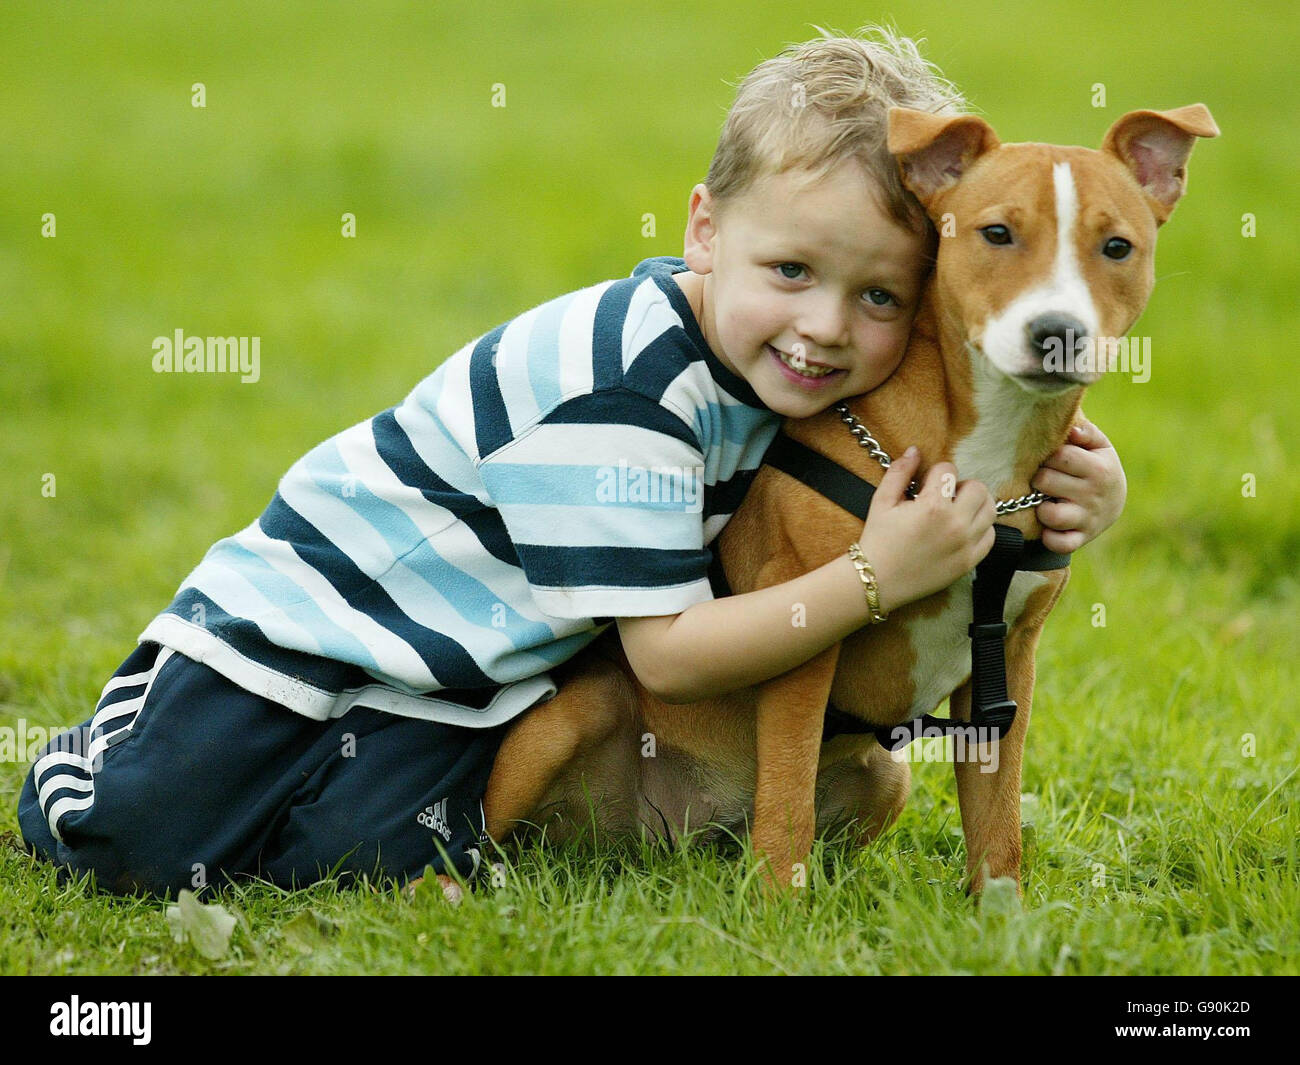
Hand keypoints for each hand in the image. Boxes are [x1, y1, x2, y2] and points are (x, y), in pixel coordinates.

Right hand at [858, 447, 995, 613]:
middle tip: (944, 496)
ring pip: (990, 510)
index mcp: (932, 506)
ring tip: (956, 510)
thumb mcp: (881, 501)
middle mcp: (955, 524)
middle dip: (960, 485)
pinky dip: (980, 528)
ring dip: (975, 504)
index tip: (924, 485)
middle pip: (978, 487)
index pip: (948, 470)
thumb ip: (899, 473)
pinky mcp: (969, 562)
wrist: (877, 581)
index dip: (935, 473)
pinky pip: (990, 536)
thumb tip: (915, 451)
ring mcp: (966, 545)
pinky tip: (962, 529)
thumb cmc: (877, 540)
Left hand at [1031, 418, 1126, 552]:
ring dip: (1041, 508)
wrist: (1113, 503)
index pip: (1060, 456)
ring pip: (1050, 515)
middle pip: (1046, 481)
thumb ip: (1087, 433)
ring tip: (1044, 501)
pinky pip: (1059, 544)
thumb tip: (1073, 429)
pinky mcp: (1080, 539)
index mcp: (1099, 469)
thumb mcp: (1099, 447)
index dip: (1048, 456)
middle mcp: (1093, 495)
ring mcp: (1087, 519)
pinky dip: (1049, 538)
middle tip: (1044, 479)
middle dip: (1039, 478)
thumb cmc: (1097, 467)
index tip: (1050, 459)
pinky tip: (1047, 526)